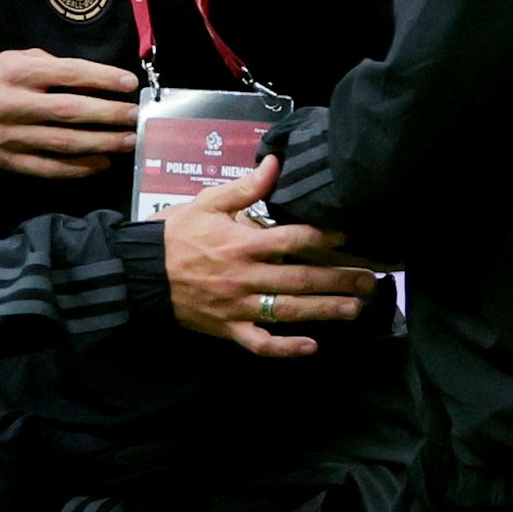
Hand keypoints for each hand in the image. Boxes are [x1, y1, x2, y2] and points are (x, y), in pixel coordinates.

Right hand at [0, 49, 139, 178]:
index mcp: (17, 73)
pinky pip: (49, 168)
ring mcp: (11, 136)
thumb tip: (94, 80)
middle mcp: (14, 104)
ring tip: (128, 141)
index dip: (102, 79)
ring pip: (64, 144)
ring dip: (102, 144)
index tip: (129, 83)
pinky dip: (78, 168)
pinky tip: (102, 163)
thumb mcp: (15, 58)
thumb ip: (51, 65)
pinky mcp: (9, 161)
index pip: (68, 74)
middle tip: (136, 117)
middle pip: (70, 112)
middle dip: (109, 115)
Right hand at [161, 156, 378, 358]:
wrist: (142, 271)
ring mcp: (238, 306)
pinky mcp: (229, 329)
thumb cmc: (176, 233)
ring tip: (356, 308)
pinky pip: (261, 344)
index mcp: (242, 243)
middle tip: (370, 280)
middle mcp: (245, 277)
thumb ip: (245, 187)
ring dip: (325, 311)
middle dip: (339, 279)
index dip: (322, 237)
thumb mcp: (208, 202)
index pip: (291, 239)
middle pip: (300, 279)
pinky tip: (312, 346)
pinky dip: (286, 348)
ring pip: (288, 311)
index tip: (347, 236)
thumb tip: (274, 163)